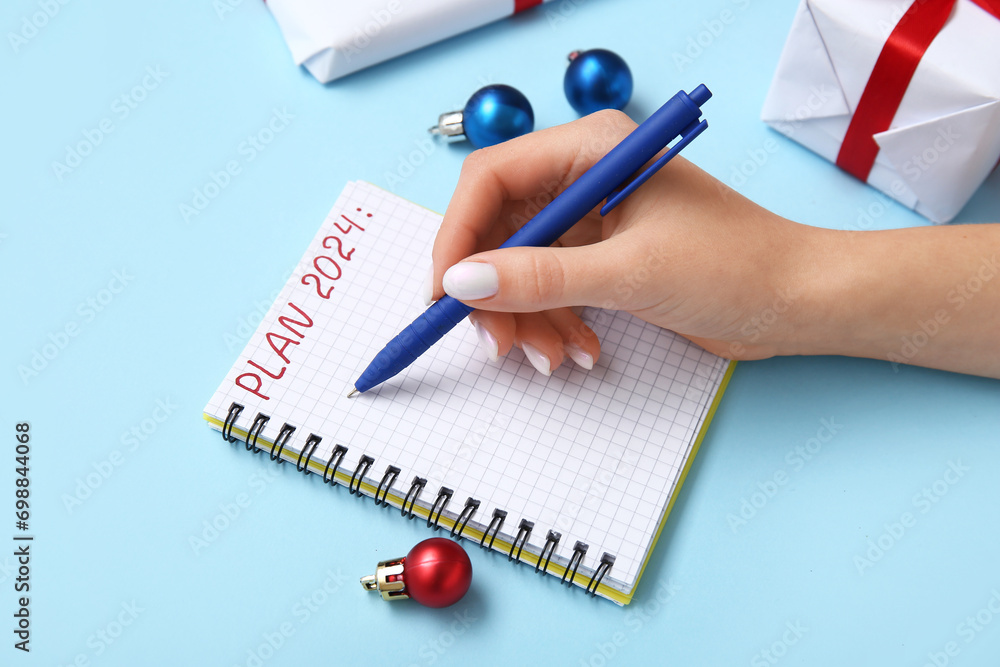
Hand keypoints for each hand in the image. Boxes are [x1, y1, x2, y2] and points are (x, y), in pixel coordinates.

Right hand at [428, 110, 812, 374]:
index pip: (491, 179)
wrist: (797, 303)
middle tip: (496, 343)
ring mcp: (592, 217)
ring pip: (519, 266)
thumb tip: (461, 283)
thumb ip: (540, 276)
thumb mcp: (630, 272)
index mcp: (592, 148)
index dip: (457, 237)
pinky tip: (580, 351)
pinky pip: (548, 287)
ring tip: (552, 358)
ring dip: (525, 318)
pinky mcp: (601, 255)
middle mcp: (584, 175)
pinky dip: (553, 323)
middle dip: (493, 290)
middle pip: (498, 228)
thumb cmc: (735, 266)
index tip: (445, 294)